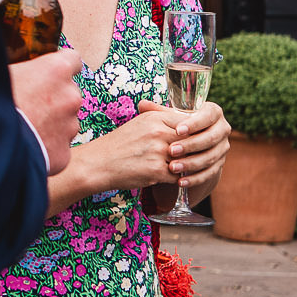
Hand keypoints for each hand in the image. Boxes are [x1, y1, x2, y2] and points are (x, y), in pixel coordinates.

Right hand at [10, 48, 83, 175]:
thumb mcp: (0, 72)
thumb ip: (19, 69)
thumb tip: (13, 68)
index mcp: (56, 70)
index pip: (72, 59)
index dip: (57, 69)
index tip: (47, 75)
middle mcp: (70, 96)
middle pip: (69, 94)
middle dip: (53, 100)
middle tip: (28, 107)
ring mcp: (70, 127)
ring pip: (65, 123)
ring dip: (50, 126)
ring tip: (23, 131)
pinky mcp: (63, 154)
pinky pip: (57, 148)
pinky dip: (45, 149)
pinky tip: (25, 149)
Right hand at [79, 104, 193, 191]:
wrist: (99, 163)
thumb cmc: (120, 144)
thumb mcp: (140, 124)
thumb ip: (163, 121)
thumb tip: (188, 124)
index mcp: (155, 118)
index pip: (189, 123)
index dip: (196, 133)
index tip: (197, 140)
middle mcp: (158, 132)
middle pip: (191, 141)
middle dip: (194, 151)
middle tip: (196, 157)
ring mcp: (158, 152)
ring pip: (187, 160)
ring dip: (187, 166)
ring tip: (186, 169)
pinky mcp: (156, 171)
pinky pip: (178, 176)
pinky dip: (177, 179)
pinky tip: (173, 178)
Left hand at [156, 100, 230, 196]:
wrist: (189, 146)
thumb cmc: (178, 127)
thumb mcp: (171, 118)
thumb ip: (159, 112)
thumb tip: (142, 104)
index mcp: (213, 112)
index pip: (208, 116)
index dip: (194, 123)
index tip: (178, 130)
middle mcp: (222, 128)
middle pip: (211, 137)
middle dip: (191, 145)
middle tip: (171, 150)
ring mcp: (223, 147)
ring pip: (210, 156)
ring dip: (191, 163)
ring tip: (172, 168)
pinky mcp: (219, 164)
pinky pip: (209, 173)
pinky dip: (195, 178)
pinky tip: (180, 181)